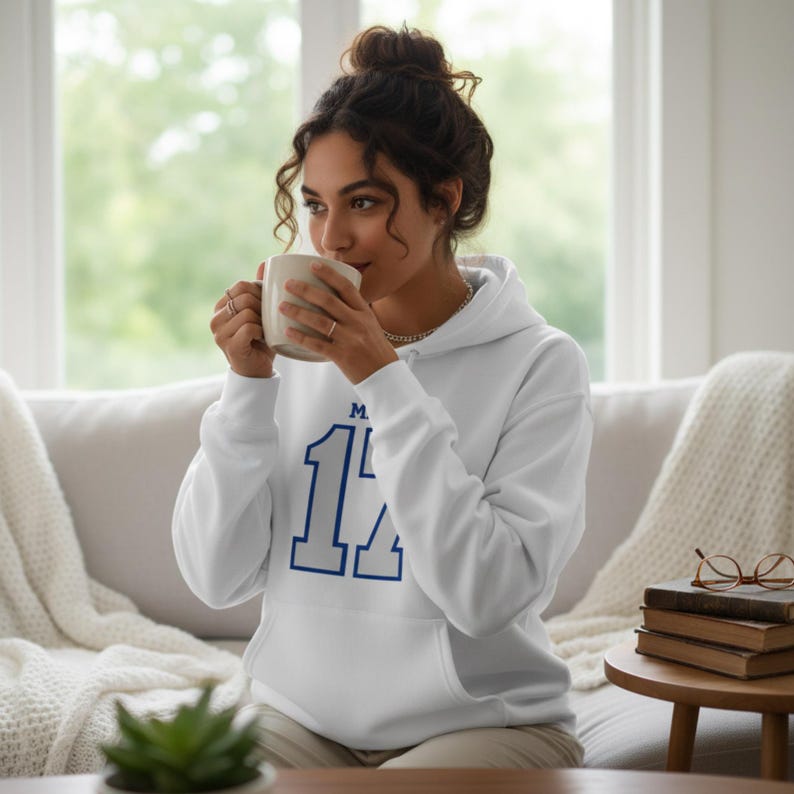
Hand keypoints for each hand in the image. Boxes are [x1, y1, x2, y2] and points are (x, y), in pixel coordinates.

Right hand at [211, 262, 274, 377]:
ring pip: (247, 312)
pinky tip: (261, 340)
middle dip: (263, 307)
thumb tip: (263, 263)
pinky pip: (249, 327)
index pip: (241, 285)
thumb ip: (260, 289)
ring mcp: (219, 333)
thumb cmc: (261, 341)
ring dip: (263, 322)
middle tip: (267, 321)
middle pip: (245, 297)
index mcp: (221, 307)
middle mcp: (215, 319)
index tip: (266, 306)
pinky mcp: (229, 346)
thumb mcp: (261, 312)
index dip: (260, 292)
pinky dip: (261, 332)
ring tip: (264, 331)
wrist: (258, 371)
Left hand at [279, 261, 397, 382]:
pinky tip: (287, 332)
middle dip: (306, 290)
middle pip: (329, 301)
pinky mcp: (342, 356)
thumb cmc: (375, 350)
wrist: (385, 376)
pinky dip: (301, 337)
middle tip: (288, 284)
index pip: (346, 287)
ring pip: (320, 321)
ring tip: (282, 306)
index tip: (313, 264)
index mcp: (365, 313)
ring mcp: (350, 339)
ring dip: (298, 312)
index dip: (329, 274)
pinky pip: (318, 345)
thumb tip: (331, 300)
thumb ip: (353, 313)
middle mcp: (358, 323)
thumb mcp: (370, 325)